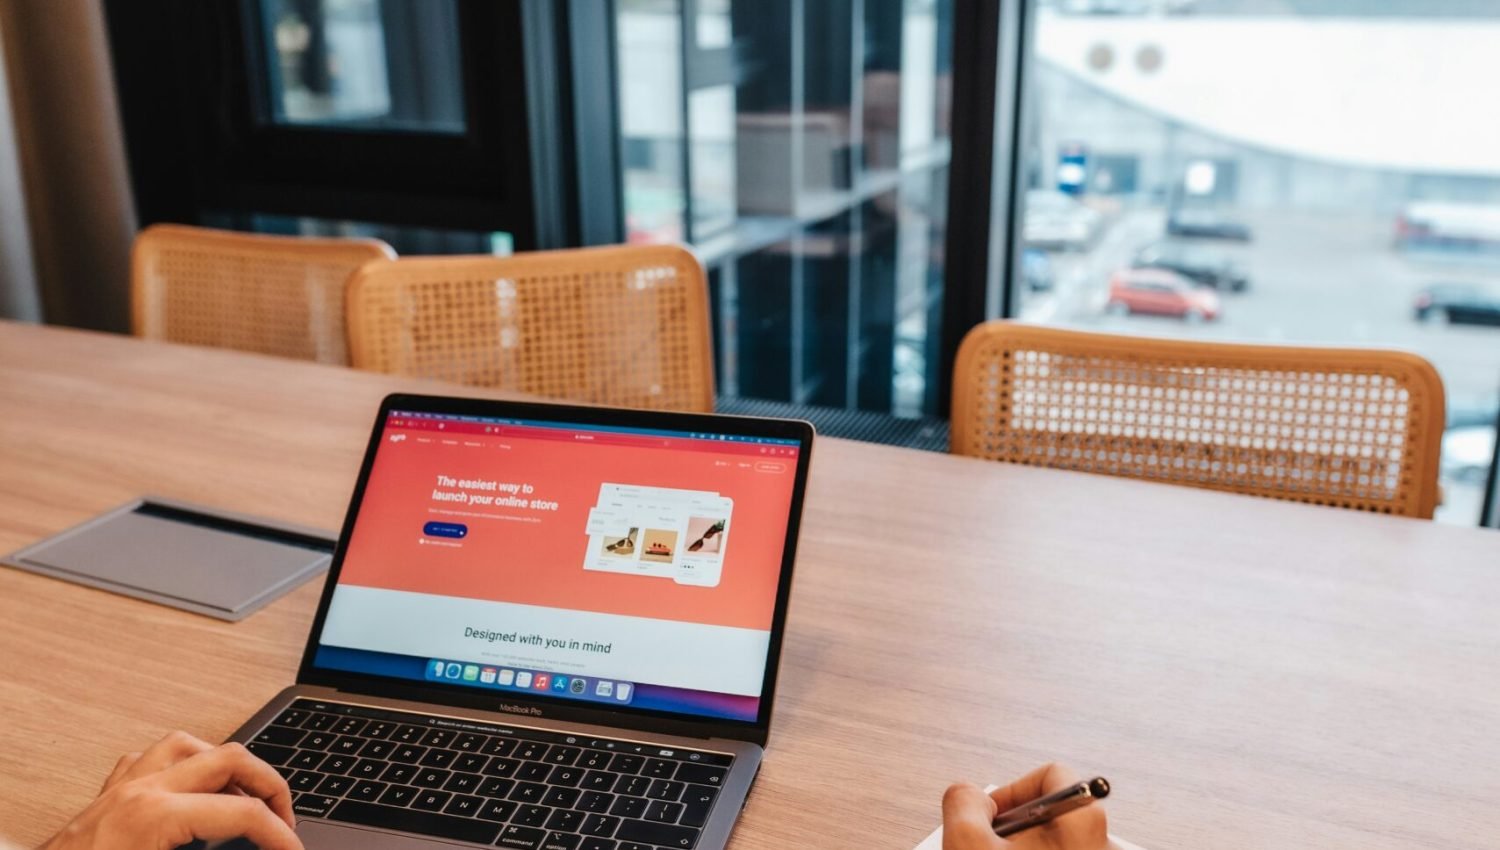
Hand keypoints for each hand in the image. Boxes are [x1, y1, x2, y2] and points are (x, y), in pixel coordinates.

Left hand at [42, 731, 302, 849]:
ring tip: (246, 796)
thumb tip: (257, 849)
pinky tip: (190, 788)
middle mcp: (140, 792)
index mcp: (155, 818)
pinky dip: (181, 767)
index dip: (280, 834)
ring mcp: (120, 791)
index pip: (243, 814)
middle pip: (230, 759)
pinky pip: (148, 761)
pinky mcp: (104, 800)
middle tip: (284, 821)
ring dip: (227, 767)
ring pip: (190, 746)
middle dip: (270, 787)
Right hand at [943, 763, 1109, 849]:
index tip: (992, 813)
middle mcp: (1101, 840)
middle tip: (993, 845)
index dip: (1012, 790)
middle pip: (1050, 808)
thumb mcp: (969, 842)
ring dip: (1020, 846)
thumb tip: (966, 794)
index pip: (1051, 773)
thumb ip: (962, 800)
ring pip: (1052, 837)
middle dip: (1014, 825)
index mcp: (1084, 819)